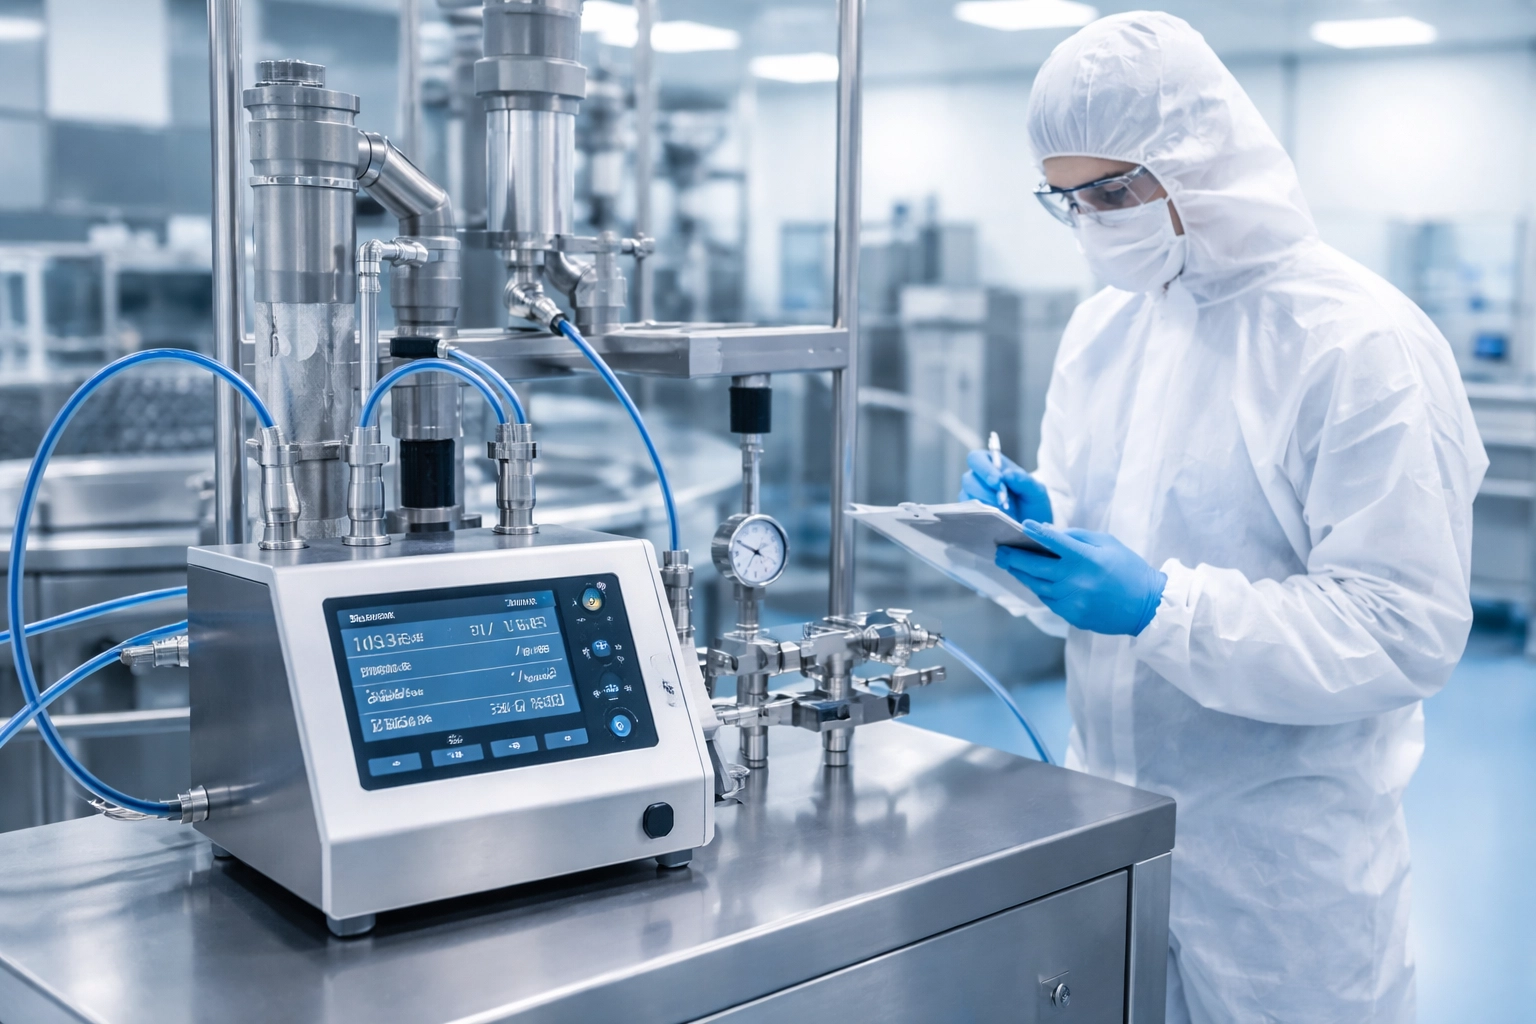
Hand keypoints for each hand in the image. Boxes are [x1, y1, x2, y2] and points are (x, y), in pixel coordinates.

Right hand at [959, 449, 1051, 523]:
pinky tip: (997, 518)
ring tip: (1006, 511)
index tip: (998, 482)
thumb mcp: (1035, 490)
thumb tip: (1007, 474)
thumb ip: (1023, 480)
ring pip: (967, 495)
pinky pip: (968, 511)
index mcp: (992, 464)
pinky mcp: (971, 512)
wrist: (1032, 526)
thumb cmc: (1032, 503)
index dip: (984, 469)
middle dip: (986, 491)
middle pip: (968, 479)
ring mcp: (973, 495)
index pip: (976, 458)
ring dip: (986, 503)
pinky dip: (982, 514)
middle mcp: (978, 478)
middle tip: (1003, 501)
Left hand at [995, 521, 1165, 635]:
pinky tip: (1031, 581)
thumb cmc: (1128, 569)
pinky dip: (1038, 589)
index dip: (1035, 533)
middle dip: (1013, 558)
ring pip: (1037, 585)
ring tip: (1010, 565)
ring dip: (1021, 575)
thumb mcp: (1108, 543)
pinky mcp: (1072, 615)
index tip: (1021, 526)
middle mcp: (1075, 580)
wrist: (1147, 606)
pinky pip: (1048, 600)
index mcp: (1086, 558)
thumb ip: (1077, 537)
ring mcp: (1072, 600)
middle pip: (1034, 567)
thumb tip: (1049, 533)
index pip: (1053, 542)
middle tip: (1000, 552)